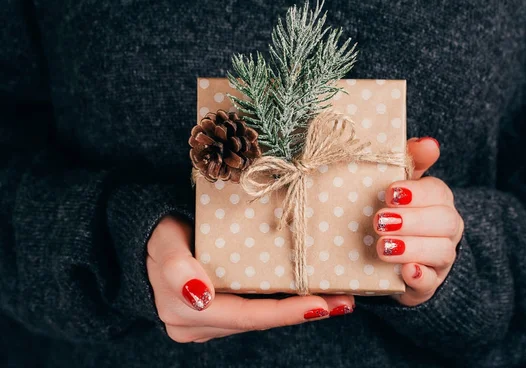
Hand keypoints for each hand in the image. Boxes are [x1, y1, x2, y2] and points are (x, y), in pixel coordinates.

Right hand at [147, 216, 354, 342]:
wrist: (146, 240)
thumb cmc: (160, 235)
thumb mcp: (164, 242)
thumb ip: (175, 265)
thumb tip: (199, 295)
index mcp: (184, 311)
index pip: (244, 316)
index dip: (284, 313)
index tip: (320, 305)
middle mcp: (196, 325)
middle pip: (257, 321)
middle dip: (302, 313)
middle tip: (344, 301)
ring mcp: (206, 323)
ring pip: (257, 318)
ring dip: (297, 310)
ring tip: (337, 298)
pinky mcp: (216, 315)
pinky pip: (252, 311)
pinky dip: (281, 304)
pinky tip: (309, 295)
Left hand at [373, 137, 463, 306]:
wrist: (387, 260)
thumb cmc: (394, 214)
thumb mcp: (397, 187)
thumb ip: (411, 162)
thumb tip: (428, 143)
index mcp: (438, 200)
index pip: (438, 192)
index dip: (416, 192)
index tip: (389, 193)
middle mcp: (446, 228)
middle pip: (444, 221)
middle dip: (412, 220)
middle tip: (379, 221)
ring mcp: (440, 259)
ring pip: (441, 252)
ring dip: (411, 248)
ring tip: (383, 247)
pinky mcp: (428, 285)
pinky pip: (431, 283)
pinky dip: (419, 277)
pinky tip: (406, 271)